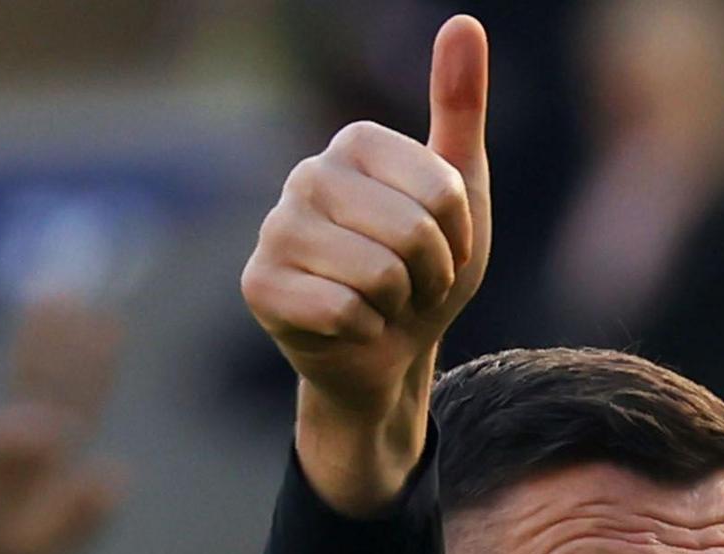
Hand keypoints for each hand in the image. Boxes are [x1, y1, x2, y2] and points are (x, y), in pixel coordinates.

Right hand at [241, 14, 491, 513]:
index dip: (458, 236)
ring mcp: (275, 228)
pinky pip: (343, 311)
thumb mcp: (460, 191)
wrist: (389, 351)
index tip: (444, 247)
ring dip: (398, 306)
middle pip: (410, 234)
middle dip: (430, 276)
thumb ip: (460, 109)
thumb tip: (465, 24)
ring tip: (383, 303)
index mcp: (354, 143)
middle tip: (412, 285)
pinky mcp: (259, 285)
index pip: (440, 191)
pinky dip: (364, 332)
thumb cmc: (426, 269)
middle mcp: (306, 174)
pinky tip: (350, 326)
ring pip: (377, 275)